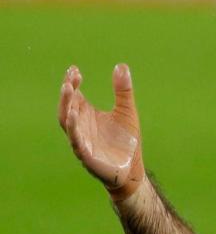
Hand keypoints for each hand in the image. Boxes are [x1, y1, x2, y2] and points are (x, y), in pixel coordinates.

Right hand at [58, 64, 145, 201]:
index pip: (75, 96)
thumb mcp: (126, 111)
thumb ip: (123, 90)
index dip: (73, 82)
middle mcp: (80, 126)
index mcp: (87, 115)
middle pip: (67, 106)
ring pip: (67, 122)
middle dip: (67, 92)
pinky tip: (74, 115)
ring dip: (66, 106)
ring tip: (68, 89)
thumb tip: (121, 65)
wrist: (132, 168)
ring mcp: (81, 140)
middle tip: (70, 78)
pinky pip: (76, 141)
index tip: (74, 69)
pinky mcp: (86, 155)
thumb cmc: (126, 140)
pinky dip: (73, 128)